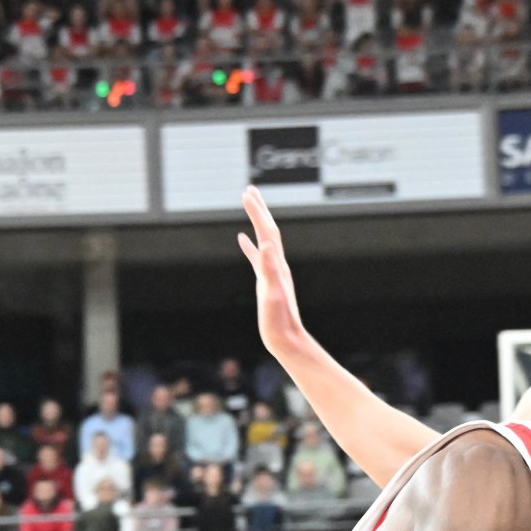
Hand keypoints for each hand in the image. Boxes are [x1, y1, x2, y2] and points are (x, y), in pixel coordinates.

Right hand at [237, 186, 308, 356]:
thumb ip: (270, 270)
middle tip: (250, 190)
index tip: (247, 193)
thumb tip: (267, 245)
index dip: (257, 212)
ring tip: (249, 206)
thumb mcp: (273, 295)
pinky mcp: (267, 282)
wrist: (287, 341)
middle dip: (259, 209)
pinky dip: (250, 246)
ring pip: (263, 240)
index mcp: (276, 266)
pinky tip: (243, 240)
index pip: (267, 232)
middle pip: (268, 230)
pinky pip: (257, 258)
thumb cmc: (279, 322)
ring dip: (256, 222)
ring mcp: (272, 273)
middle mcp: (277, 265)